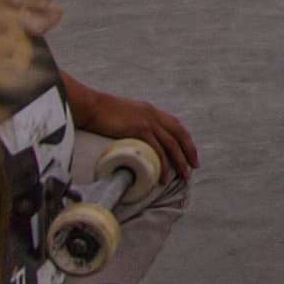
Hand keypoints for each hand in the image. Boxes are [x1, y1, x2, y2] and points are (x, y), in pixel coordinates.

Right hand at [75, 92, 199, 180]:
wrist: (90, 106)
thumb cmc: (100, 113)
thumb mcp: (122, 116)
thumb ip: (132, 124)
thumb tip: (133, 138)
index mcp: (150, 111)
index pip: (175, 125)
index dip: (184, 139)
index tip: (189, 151)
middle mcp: (153, 114)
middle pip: (179, 134)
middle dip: (189, 151)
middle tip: (194, 166)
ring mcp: (147, 121)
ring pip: (171, 144)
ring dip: (180, 161)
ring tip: (184, 176)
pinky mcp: (139, 130)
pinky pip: (157, 151)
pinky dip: (163, 164)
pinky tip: (163, 176)